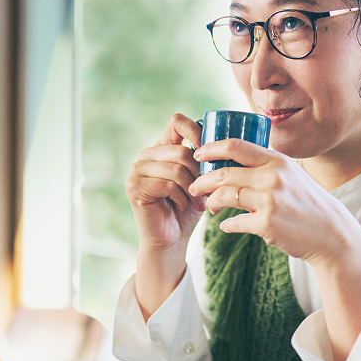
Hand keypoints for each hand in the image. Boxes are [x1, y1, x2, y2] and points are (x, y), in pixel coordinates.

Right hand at [126, 114, 207, 317]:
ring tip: (195, 202)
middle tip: (205, 192)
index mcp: (162, 147)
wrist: (171, 239)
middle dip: (199, 174)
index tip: (210, 154)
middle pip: (181, 150)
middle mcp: (146, 155)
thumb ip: (204, 159)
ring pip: (176, 168)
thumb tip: (226, 140)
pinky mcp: (134, 187)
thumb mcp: (200, 179)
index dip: (197, 133)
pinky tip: (182, 207)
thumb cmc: (188, 208)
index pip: (177, 122)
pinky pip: (167, 184)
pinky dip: (181, 197)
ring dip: (192, 189)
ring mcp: (137, 170)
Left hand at [188, 138, 360, 268]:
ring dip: (211, 202)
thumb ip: (267, 167)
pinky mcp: (267, 224)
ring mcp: (270, 201)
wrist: (331, 234)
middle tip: (194, 187)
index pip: (236, 146)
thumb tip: (233, 162)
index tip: (198, 154)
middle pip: (224, 173)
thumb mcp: (291, 175)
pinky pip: (235, 222)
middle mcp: (273, 177)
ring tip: (210, 206)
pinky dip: (227, 225)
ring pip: (225, 196)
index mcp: (277, 160)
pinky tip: (226, 225)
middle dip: (202, 180)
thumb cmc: (308, 203)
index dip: (211, 148)